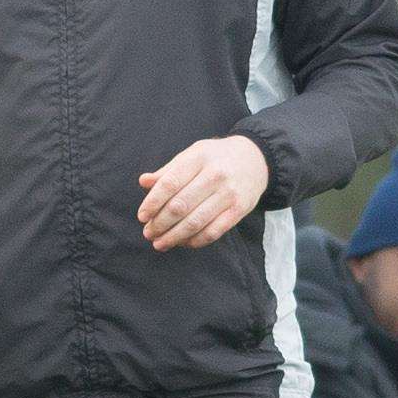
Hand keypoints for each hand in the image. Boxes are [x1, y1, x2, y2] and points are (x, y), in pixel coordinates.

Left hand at [137, 135, 269, 250]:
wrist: (255, 159)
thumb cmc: (215, 158)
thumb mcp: (192, 154)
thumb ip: (168, 170)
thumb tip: (144, 182)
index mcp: (198, 158)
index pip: (170, 183)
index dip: (152, 202)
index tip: (142, 216)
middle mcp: (215, 175)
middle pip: (180, 206)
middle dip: (160, 223)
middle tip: (148, 233)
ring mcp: (228, 194)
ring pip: (195, 222)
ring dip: (174, 236)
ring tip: (160, 243)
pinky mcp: (239, 210)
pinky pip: (214, 232)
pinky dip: (195, 241)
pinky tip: (183, 242)